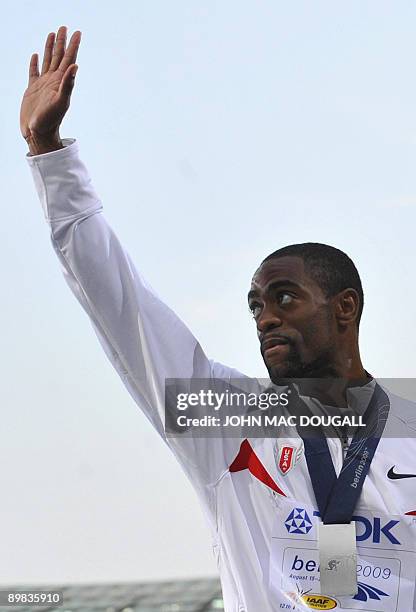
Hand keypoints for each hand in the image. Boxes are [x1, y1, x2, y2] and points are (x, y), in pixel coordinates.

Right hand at [20, 26, 80, 154]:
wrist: (38, 133)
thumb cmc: (51, 120)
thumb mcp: (61, 102)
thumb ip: (68, 84)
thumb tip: (75, 66)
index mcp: (61, 82)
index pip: (69, 59)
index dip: (73, 46)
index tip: (77, 33)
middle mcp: (54, 81)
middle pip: (59, 56)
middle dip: (62, 42)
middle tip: (65, 27)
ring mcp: (43, 84)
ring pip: (48, 60)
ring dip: (51, 48)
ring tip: (53, 34)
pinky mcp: (32, 89)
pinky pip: (34, 72)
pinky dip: (35, 63)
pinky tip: (36, 56)